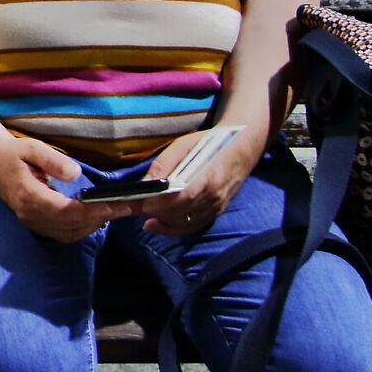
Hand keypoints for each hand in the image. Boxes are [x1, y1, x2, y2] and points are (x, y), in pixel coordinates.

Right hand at [0, 134, 140, 243]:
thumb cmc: (13, 154)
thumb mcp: (31, 148)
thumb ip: (53, 160)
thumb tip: (76, 174)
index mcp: (29, 196)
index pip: (65, 211)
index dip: (91, 210)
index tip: (114, 203)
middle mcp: (30, 215)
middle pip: (71, 225)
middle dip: (100, 217)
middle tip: (125, 207)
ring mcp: (32, 222)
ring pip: (69, 233)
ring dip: (93, 225)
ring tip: (115, 212)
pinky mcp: (37, 224)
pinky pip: (63, 234)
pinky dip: (82, 228)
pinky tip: (97, 217)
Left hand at [137, 124, 261, 235]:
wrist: (243, 147)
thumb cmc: (211, 142)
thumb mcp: (185, 145)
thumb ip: (164, 165)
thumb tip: (143, 184)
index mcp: (208, 179)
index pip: (179, 198)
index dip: (158, 203)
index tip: (138, 203)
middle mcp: (214, 198)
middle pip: (178, 213)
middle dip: (152, 211)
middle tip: (128, 209)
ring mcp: (216, 208)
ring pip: (183, 223)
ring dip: (160, 221)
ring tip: (139, 215)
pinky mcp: (215, 212)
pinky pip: (191, 226)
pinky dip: (171, 228)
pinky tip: (154, 224)